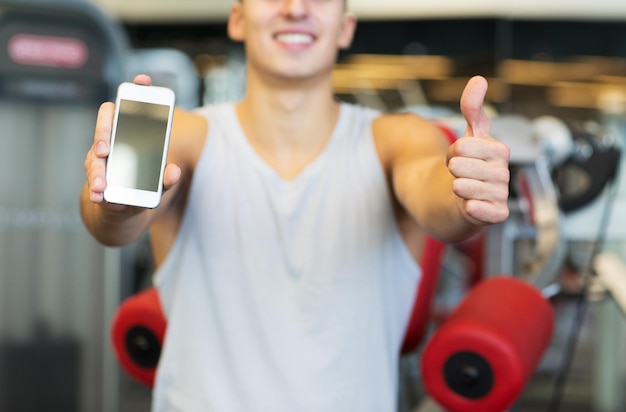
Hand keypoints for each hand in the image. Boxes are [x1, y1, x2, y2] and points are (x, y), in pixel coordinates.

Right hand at [84, 74, 180, 208]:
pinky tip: (99, 195)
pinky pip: (92, 175)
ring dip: (97, 169)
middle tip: (105, 150)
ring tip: (102, 185)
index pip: (133, 105)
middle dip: (102, 132)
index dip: (138, 90)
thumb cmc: (141, 186)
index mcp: (133, 133)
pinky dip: (95, 186)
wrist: (122, 208)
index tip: (143, 81)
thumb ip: (167, 177)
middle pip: (106, 121)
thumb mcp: (158, 183)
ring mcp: (102, 154)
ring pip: (95, 154)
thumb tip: (174, 171)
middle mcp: (115, 137)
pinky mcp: (95, 171)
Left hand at [446, 75, 509, 225]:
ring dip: (457, 186)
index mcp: (500, 151)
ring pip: (468, 188)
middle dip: (451, 169)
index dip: (451, 151)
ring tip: (457, 187)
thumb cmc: (468, 164)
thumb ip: (472, 108)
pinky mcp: (497, 215)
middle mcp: (503, 173)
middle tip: (455, 173)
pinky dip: (475, 208)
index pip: (464, 145)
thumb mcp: (470, 134)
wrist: (461, 198)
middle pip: (462, 166)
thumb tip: (479, 79)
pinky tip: (467, 205)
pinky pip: (488, 212)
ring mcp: (501, 194)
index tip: (455, 156)